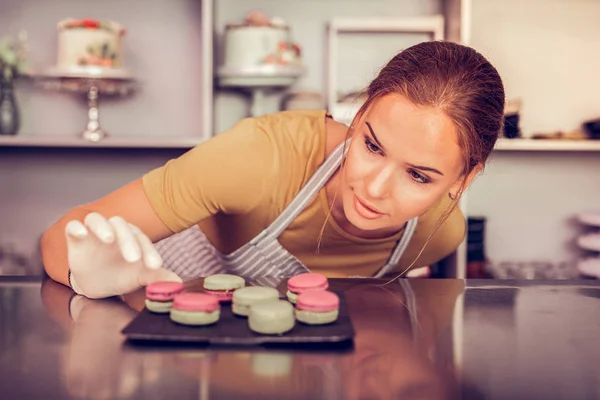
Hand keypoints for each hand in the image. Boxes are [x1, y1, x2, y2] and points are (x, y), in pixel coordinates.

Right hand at [65, 212, 181, 298]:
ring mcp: (93, 232)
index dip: (149, 251)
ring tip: (109, 239)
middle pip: (122, 227)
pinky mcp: (75, 237)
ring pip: (97, 220)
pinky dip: (76, 227)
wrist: (96, 283)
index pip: (142, 239)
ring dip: (103, 227)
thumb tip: (177, 282)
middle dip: (129, 242)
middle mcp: (114, 230)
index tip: (155, 266)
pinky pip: (73, 226)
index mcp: (132, 237)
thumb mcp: (139, 277)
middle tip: (133, 259)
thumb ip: (156, 277)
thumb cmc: (121, 274)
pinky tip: (80, 233)